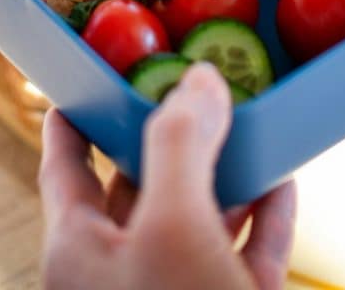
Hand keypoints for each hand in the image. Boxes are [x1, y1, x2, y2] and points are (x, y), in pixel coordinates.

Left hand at [38, 62, 296, 289]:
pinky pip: (243, 253)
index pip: (64, 165)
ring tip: (244, 123)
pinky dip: (263, 216)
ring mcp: (174, 288)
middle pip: (139, 185)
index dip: (75, 116)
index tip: (89, 75)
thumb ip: (180, 146)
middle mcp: (120, 270)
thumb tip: (199, 79)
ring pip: (196, 218)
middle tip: (189, 87)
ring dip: (223, 172)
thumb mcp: (174, 226)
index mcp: (80, 250)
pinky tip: (281, 180)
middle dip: (168, 136)